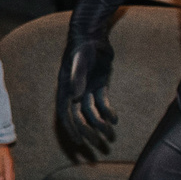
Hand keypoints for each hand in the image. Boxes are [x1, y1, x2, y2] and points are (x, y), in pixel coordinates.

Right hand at [56, 31, 116, 158]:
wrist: (93, 34)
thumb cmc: (83, 46)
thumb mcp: (80, 61)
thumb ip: (78, 77)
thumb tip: (76, 97)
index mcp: (65, 88)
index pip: (66, 114)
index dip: (72, 129)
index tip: (79, 143)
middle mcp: (75, 91)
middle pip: (80, 117)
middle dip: (89, 132)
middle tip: (99, 146)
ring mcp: (87, 89)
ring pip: (92, 113)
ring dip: (101, 125)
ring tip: (111, 137)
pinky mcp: (98, 85)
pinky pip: (102, 103)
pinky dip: (108, 112)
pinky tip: (115, 120)